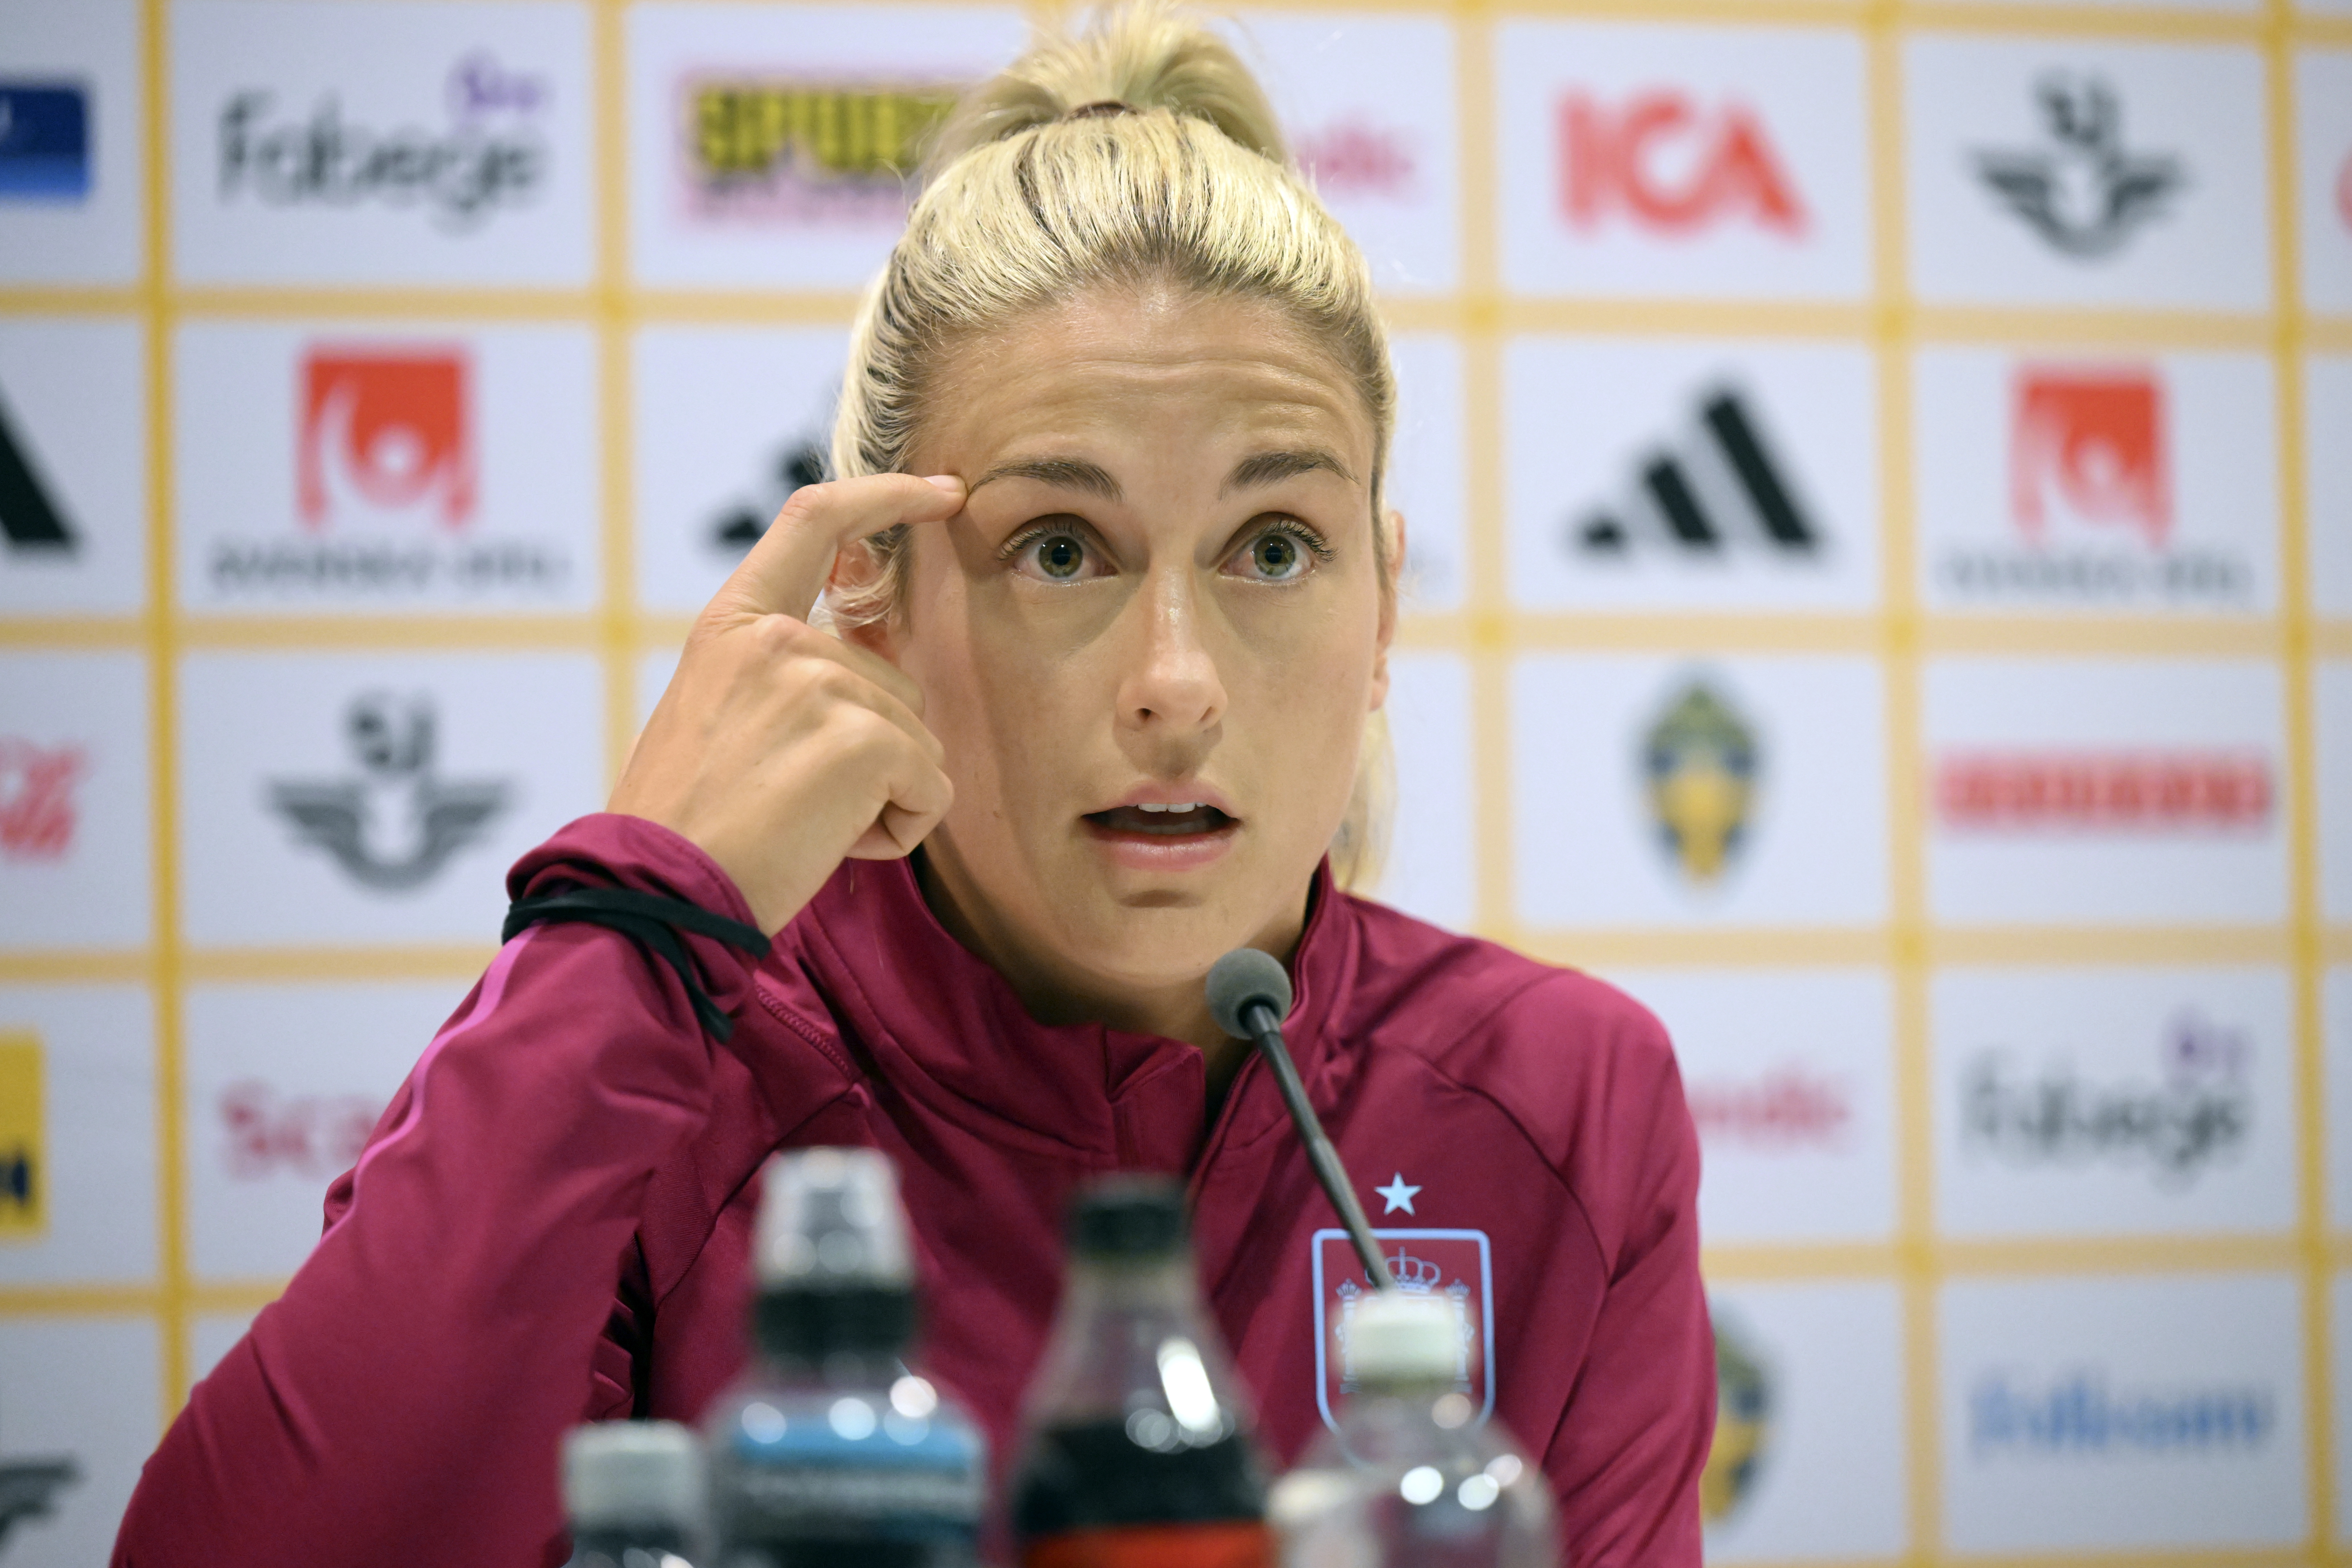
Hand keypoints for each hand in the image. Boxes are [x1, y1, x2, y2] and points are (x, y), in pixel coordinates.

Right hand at [611, 474, 963, 932]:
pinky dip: (899, 830)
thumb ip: (793, 672)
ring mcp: (822, 684)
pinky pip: (932, 788)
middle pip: (893, 683)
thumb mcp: (727, 717)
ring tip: (799, 826)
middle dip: (869, 755)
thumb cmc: (691, 826)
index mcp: (734, 626)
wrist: (656, 892)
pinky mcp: (864, 740)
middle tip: (787, 802)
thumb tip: (880, 646)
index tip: (944, 491)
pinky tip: (830, 846)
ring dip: (879, 797)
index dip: (887, 496)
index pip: (815, 520)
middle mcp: (779, 640)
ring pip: (918, 741)